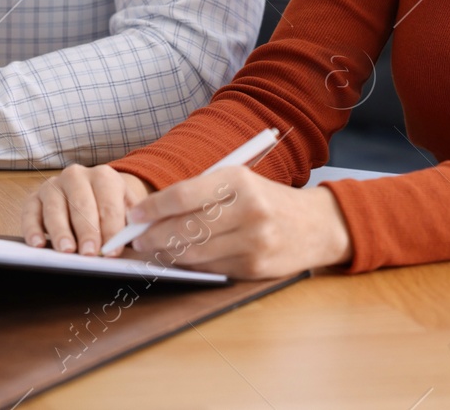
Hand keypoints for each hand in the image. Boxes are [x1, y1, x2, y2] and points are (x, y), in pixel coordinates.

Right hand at [22, 164, 151, 254]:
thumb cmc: (109, 209)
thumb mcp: (126, 211)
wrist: (90, 194)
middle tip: (90, 252)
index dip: (112, 229)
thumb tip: (140, 240)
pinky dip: (32, 229)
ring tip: (67, 250)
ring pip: (55, 208)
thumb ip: (133, 224)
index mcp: (104, 176)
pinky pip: (30, 212)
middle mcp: (76, 176)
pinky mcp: (34, 198)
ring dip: (61, 231)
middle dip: (87, 230)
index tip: (112, 251)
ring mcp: (53, 185)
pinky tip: (38, 244)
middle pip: (82, 204)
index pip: (109, 204)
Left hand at [121, 166, 353, 279]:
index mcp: (239, 180)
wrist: (315, 226)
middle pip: (186, 228)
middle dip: (154, 236)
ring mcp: (253, 242)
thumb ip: (199, 192)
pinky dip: (190, 265)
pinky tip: (179, 260)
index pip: (184, 194)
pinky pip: (210, 269)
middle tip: (136, 239)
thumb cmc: (266, 199)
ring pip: (195, 253)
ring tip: (153, 249)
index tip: (134, 215)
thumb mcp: (238, 181)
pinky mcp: (254, 269)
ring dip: (167, 254)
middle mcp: (248, 210)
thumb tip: (153, 212)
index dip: (153, 207)